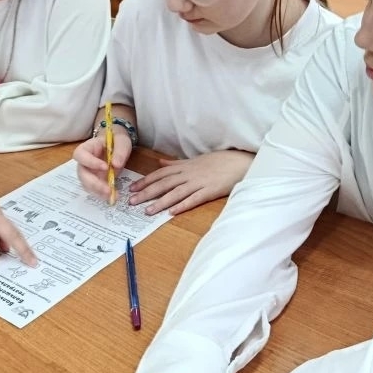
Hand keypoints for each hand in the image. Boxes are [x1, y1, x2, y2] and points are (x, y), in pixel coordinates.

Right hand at [73, 133, 132, 199]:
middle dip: (94, 183)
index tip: (105, 167)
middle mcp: (84, 162)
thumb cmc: (116, 140)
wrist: (117, 145)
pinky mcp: (95, 181)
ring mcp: (88, 173)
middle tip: (107, 189)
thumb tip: (116, 165)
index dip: (90, 162)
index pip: (80, 155)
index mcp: (86, 148)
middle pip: (82, 174)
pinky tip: (112, 196)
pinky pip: (94, 190)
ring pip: (87, 185)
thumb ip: (120, 151)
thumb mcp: (121, 141)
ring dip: (98, 192)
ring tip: (112, 196)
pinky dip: (102, 194)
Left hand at [129, 150, 253, 215]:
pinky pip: (194, 199)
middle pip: (164, 184)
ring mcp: (199, 182)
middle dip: (147, 193)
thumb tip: (160, 162)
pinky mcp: (210, 191)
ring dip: (160, 202)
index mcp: (184, 166)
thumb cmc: (218, 161)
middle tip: (132, 202)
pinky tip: (172, 212)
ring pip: (175, 193)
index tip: (132, 189)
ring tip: (148, 211)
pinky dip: (182, 205)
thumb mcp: (195, 160)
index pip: (160, 174)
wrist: (239, 162)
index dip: (146, 181)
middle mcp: (188, 174)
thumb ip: (176, 163)